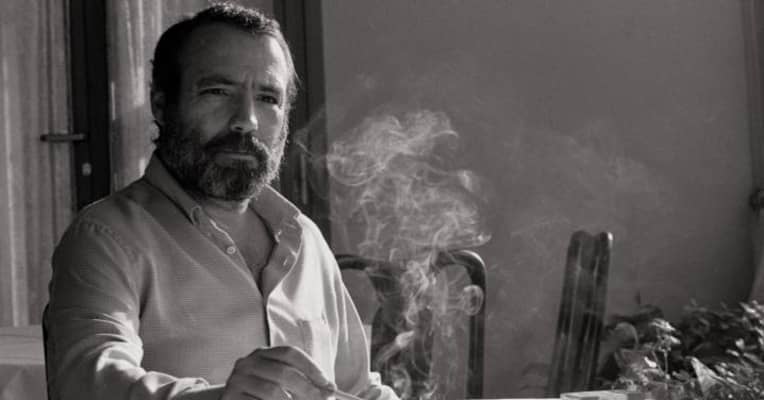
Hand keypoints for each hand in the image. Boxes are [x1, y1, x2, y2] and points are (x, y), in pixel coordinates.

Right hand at [220, 346, 336, 399]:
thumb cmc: (264, 392)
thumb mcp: (282, 382)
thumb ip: (303, 382)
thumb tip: (330, 390)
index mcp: (263, 353)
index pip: (290, 353)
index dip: (311, 368)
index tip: (327, 384)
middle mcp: (247, 362)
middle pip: (283, 372)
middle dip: (307, 389)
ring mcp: (237, 380)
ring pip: (272, 391)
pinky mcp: (230, 397)